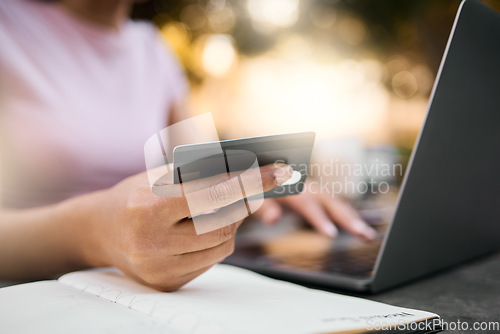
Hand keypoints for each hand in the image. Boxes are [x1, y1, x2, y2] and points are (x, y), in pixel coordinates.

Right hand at [76, 164, 292, 290]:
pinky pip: (210, 262)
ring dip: (230, 225)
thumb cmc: (135, 195)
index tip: (281, 172)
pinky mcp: (166, 283)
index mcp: (148, 208)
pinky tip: (203, 231)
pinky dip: (216, 243)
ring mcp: (158, 268)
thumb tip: (250, 173)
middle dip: (240, 205)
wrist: (101, 230)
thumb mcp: (161, 175)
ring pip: (222, 247)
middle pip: (223, 224)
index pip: (213, 193)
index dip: (251, 181)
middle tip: (246, 191)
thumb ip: (201, 174)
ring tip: (219, 211)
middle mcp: (151, 243)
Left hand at [254, 182, 376, 239]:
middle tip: (363, 234)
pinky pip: (332, 206)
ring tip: (368, 236)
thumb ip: (261, 206)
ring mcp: (311, 190)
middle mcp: (303, 185)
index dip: (319, 218)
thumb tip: (273, 219)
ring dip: (352, 218)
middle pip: (329, 200)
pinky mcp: (314, 196)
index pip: (307, 202)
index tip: (331, 235)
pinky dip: (346, 217)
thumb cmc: (251, 185)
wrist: (254, 170)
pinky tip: (358, 229)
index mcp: (288, 184)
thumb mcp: (251, 196)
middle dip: (347, 217)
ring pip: (334, 203)